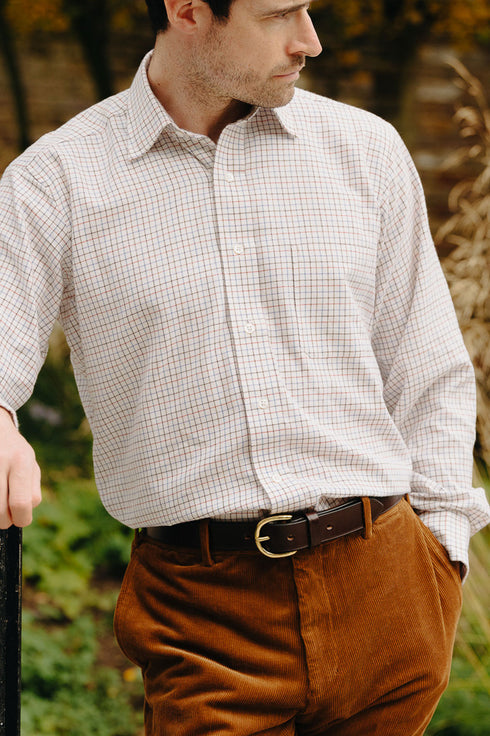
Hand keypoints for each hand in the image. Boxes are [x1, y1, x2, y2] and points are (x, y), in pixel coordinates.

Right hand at [0, 408, 41, 527]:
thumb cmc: (14, 450)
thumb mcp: (30, 464)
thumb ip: (32, 489)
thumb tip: (25, 513)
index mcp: (21, 462)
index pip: (22, 504)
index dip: (21, 518)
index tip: (19, 518)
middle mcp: (2, 462)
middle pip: (1, 511)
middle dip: (4, 521)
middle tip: (6, 516)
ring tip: (1, 503)